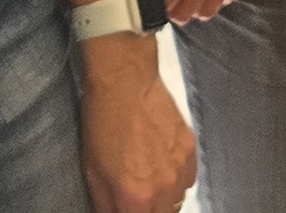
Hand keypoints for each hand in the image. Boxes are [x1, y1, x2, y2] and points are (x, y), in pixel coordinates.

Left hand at [75, 38, 197, 212]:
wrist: (125, 84)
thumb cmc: (103, 126)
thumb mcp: (92, 172)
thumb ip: (106, 205)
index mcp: (137, 197)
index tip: (127, 207)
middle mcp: (164, 188)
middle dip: (149, 211)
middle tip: (136, 200)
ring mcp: (181, 168)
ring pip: (178, 201)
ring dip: (164, 200)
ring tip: (149, 185)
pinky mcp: (192, 149)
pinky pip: (189, 179)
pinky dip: (177, 181)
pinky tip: (163, 168)